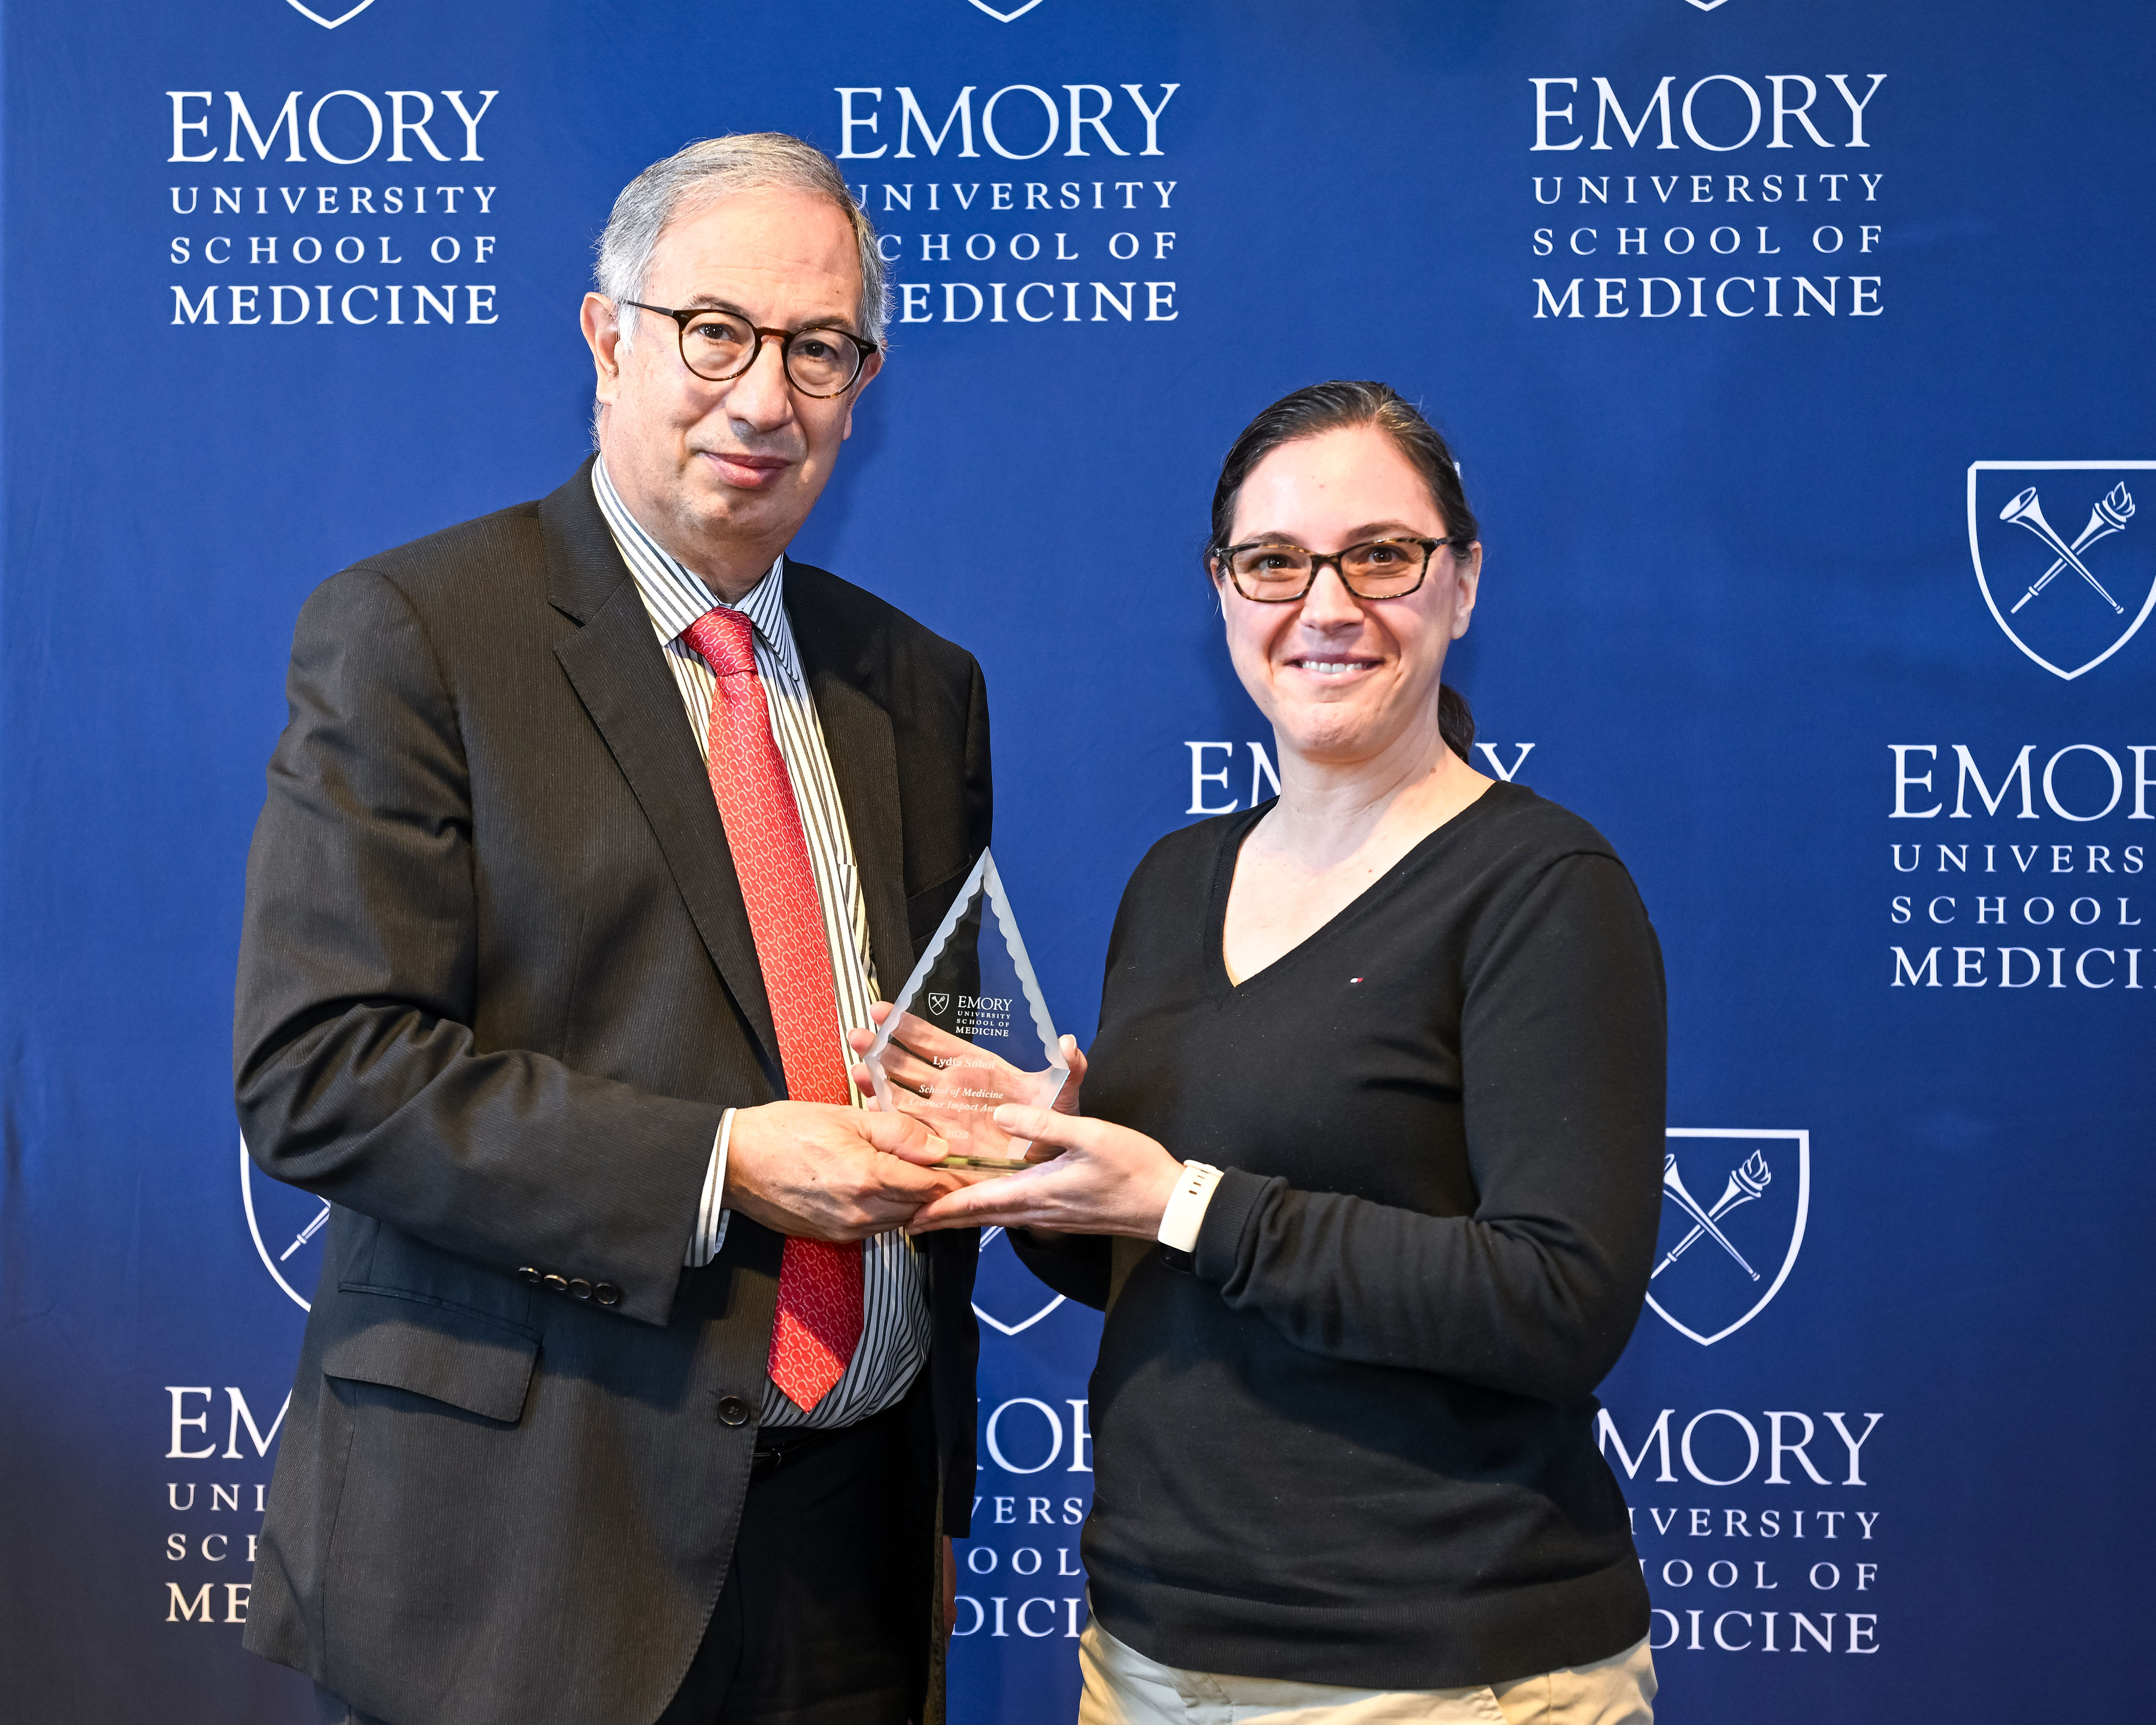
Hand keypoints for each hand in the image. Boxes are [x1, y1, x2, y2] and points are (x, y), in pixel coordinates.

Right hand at [722, 1100, 960, 1241]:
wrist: (733, 1162)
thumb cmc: (784, 1131)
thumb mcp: (846, 1116)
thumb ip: (898, 1132)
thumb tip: (939, 1148)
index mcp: (869, 1177)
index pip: (932, 1185)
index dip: (954, 1174)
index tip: (968, 1164)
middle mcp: (861, 1212)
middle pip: (921, 1207)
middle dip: (936, 1188)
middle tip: (946, 1166)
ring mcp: (846, 1229)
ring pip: (900, 1221)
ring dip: (911, 1200)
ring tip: (914, 1173)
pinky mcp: (833, 1237)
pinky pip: (875, 1228)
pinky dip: (887, 1211)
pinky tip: (883, 1188)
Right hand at [847, 1005, 1086, 1165]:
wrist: (1046, 1167)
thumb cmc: (1054, 1126)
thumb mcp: (1063, 1096)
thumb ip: (1069, 1069)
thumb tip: (1070, 1044)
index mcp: (977, 1068)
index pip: (937, 1042)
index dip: (910, 1026)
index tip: (883, 1010)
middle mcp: (952, 1089)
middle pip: (908, 1064)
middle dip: (881, 1049)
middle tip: (857, 1036)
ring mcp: (941, 1117)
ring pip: (901, 1094)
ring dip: (876, 1081)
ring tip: (855, 1070)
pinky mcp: (937, 1144)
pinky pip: (907, 1130)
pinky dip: (887, 1121)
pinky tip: (869, 1112)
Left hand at [903, 1105, 1180, 1238]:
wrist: (1168, 1205)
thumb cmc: (1133, 1168)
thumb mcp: (1090, 1135)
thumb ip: (1044, 1124)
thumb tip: (1001, 1112)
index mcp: (1036, 1192)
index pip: (977, 1204)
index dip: (940, 1210)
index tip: (910, 1216)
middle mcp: (1037, 1210)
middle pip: (979, 1217)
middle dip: (942, 1217)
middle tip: (909, 1217)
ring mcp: (1050, 1216)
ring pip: (995, 1217)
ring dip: (964, 1215)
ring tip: (938, 1210)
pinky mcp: (1062, 1215)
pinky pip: (1014, 1214)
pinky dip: (990, 1211)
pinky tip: (988, 1201)